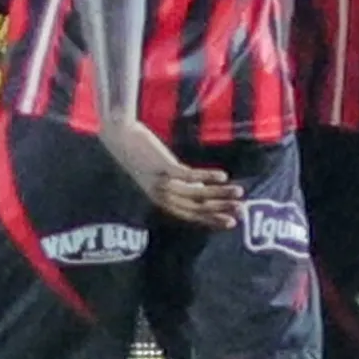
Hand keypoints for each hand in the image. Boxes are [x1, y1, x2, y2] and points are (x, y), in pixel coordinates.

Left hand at [97, 115, 239, 227]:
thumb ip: (180, 183)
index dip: (211, 220)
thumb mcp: (162, 172)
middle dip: (219, 210)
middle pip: (195, 208)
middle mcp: (161, 195)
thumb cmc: (140, 152)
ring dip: (220, 194)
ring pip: (196, 193)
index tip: (230, 222)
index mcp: (160, 199)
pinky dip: (208, 176)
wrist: (118, 135)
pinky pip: (190, 175)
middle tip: (239, 212)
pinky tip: (223, 175)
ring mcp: (161, 181)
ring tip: (238, 192)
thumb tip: (202, 190)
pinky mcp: (162, 166)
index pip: (189, 215)